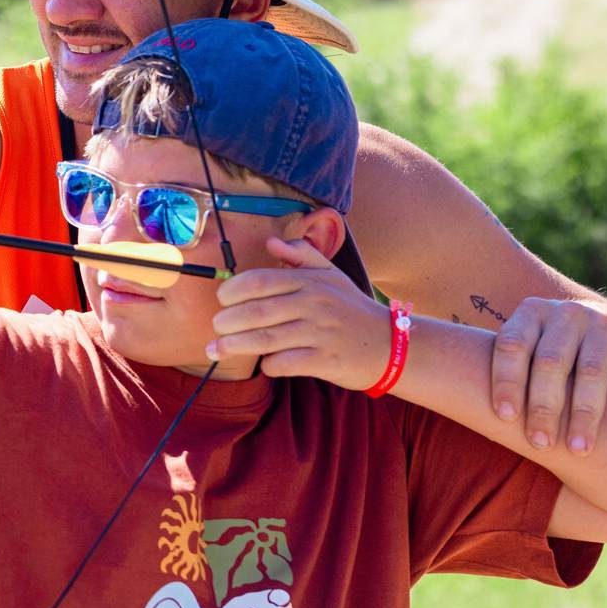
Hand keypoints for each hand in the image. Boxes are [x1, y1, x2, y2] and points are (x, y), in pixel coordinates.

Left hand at [205, 237, 390, 389]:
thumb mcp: (331, 275)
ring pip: (264, 340)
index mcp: (309, 281)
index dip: (232, 290)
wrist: (390, 345)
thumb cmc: (352, 308)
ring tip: (216, 349)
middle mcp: (313, 304)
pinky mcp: (325, 360)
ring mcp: (319, 333)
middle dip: (226, 322)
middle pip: (256, 312)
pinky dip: (267, 364)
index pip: (258, 280)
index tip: (222, 300)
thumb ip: (301, 255)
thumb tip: (271, 242)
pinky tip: (263, 363)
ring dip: (235, 346)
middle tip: (216, 328)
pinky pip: (284, 363)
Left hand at [491, 298, 606, 454]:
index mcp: (531, 312)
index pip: (512, 345)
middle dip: (544, 406)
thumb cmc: (549, 352)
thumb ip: (506, 368)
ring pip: (592, 373)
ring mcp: (605, 323)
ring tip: (578, 450)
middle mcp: (567, 312)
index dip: (506, 381)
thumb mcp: (527, 346)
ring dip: (585, 414)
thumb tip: (462, 407)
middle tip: (539, 444)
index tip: (504, 418)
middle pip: (551, 361)